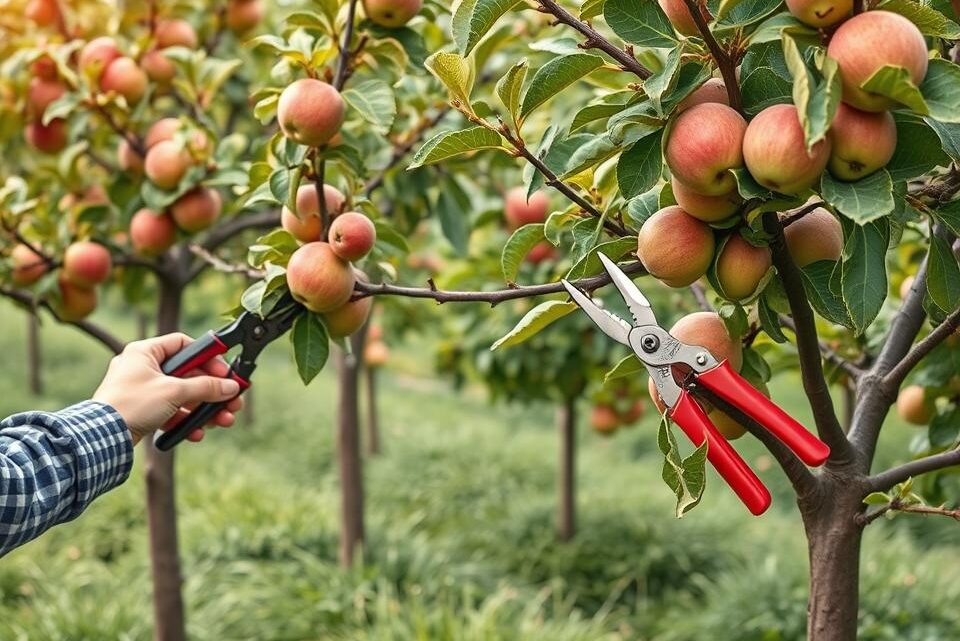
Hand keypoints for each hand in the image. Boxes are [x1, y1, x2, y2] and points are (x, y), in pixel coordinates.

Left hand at [93, 333, 243, 444]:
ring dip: (204, 409)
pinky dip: (186, 421)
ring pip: (183, 396)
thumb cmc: (131, 405)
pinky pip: (171, 412)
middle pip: (188, 374)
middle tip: (231, 400)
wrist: (102, 438)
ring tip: (222, 421)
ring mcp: (143, 391)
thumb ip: (205, 387)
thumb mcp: (174, 391)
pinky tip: (197, 432)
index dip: (207, 357)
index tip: (224, 372)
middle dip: (212, 391)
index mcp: (145, 352)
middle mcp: (143, 368)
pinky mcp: (143, 411)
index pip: (184, 344)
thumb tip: (230, 386)